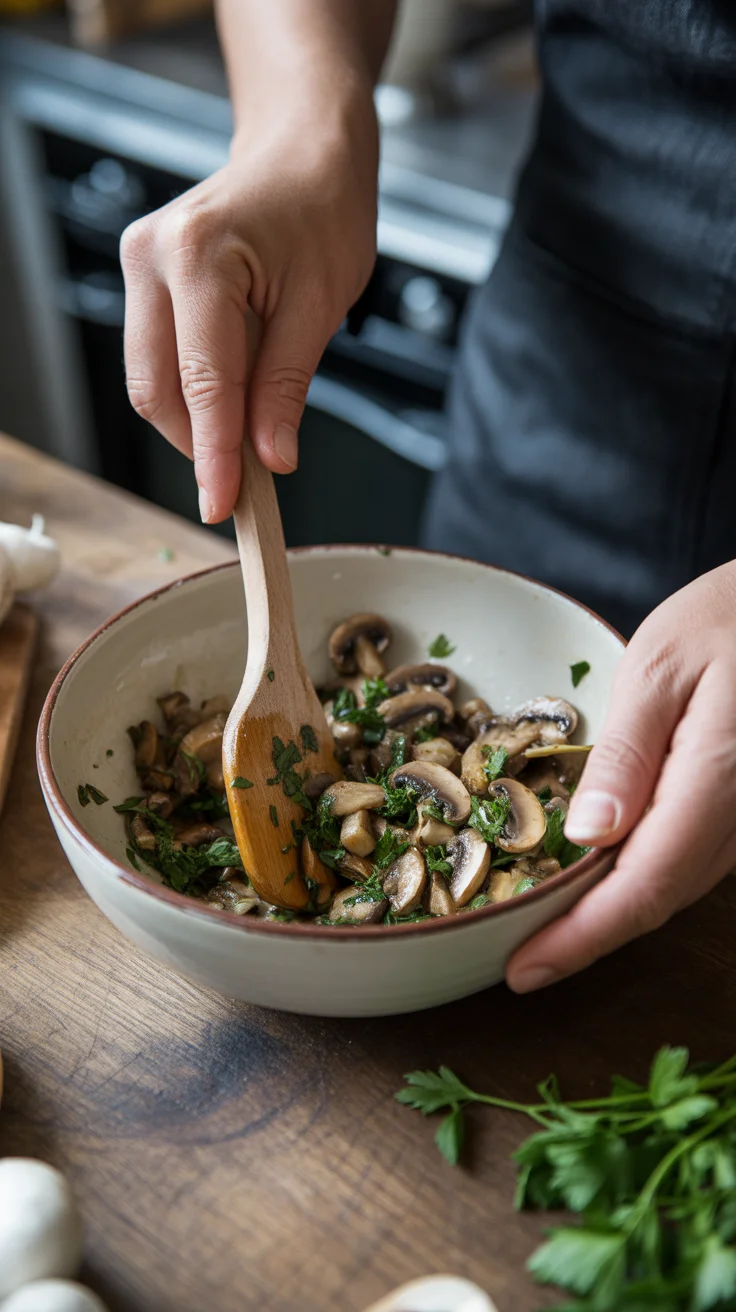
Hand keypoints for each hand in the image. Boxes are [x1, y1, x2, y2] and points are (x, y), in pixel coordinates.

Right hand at [120, 85, 377, 522]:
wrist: (303, 152)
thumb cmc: (322, 209)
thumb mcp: (320, 305)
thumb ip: (287, 386)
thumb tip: (270, 458)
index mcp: (198, 255)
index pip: (203, 382)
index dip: (214, 455)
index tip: (224, 507)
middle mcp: (152, 256)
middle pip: (157, 389)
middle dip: (200, 444)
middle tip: (246, 485)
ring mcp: (139, 264)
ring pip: (150, 380)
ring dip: (195, 421)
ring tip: (249, 435)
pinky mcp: (144, 278)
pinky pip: (158, 357)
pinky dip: (192, 392)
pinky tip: (232, 398)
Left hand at [507, 560, 735, 991]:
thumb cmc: (728, 616)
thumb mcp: (662, 665)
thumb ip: (628, 752)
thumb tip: (590, 836)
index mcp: (718, 780)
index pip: (646, 884)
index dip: (582, 936)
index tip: (523, 969)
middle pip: (660, 898)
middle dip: (586, 936)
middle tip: (518, 957)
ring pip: (678, 885)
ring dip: (611, 913)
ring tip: (544, 926)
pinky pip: (691, 858)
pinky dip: (640, 877)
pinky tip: (596, 875)